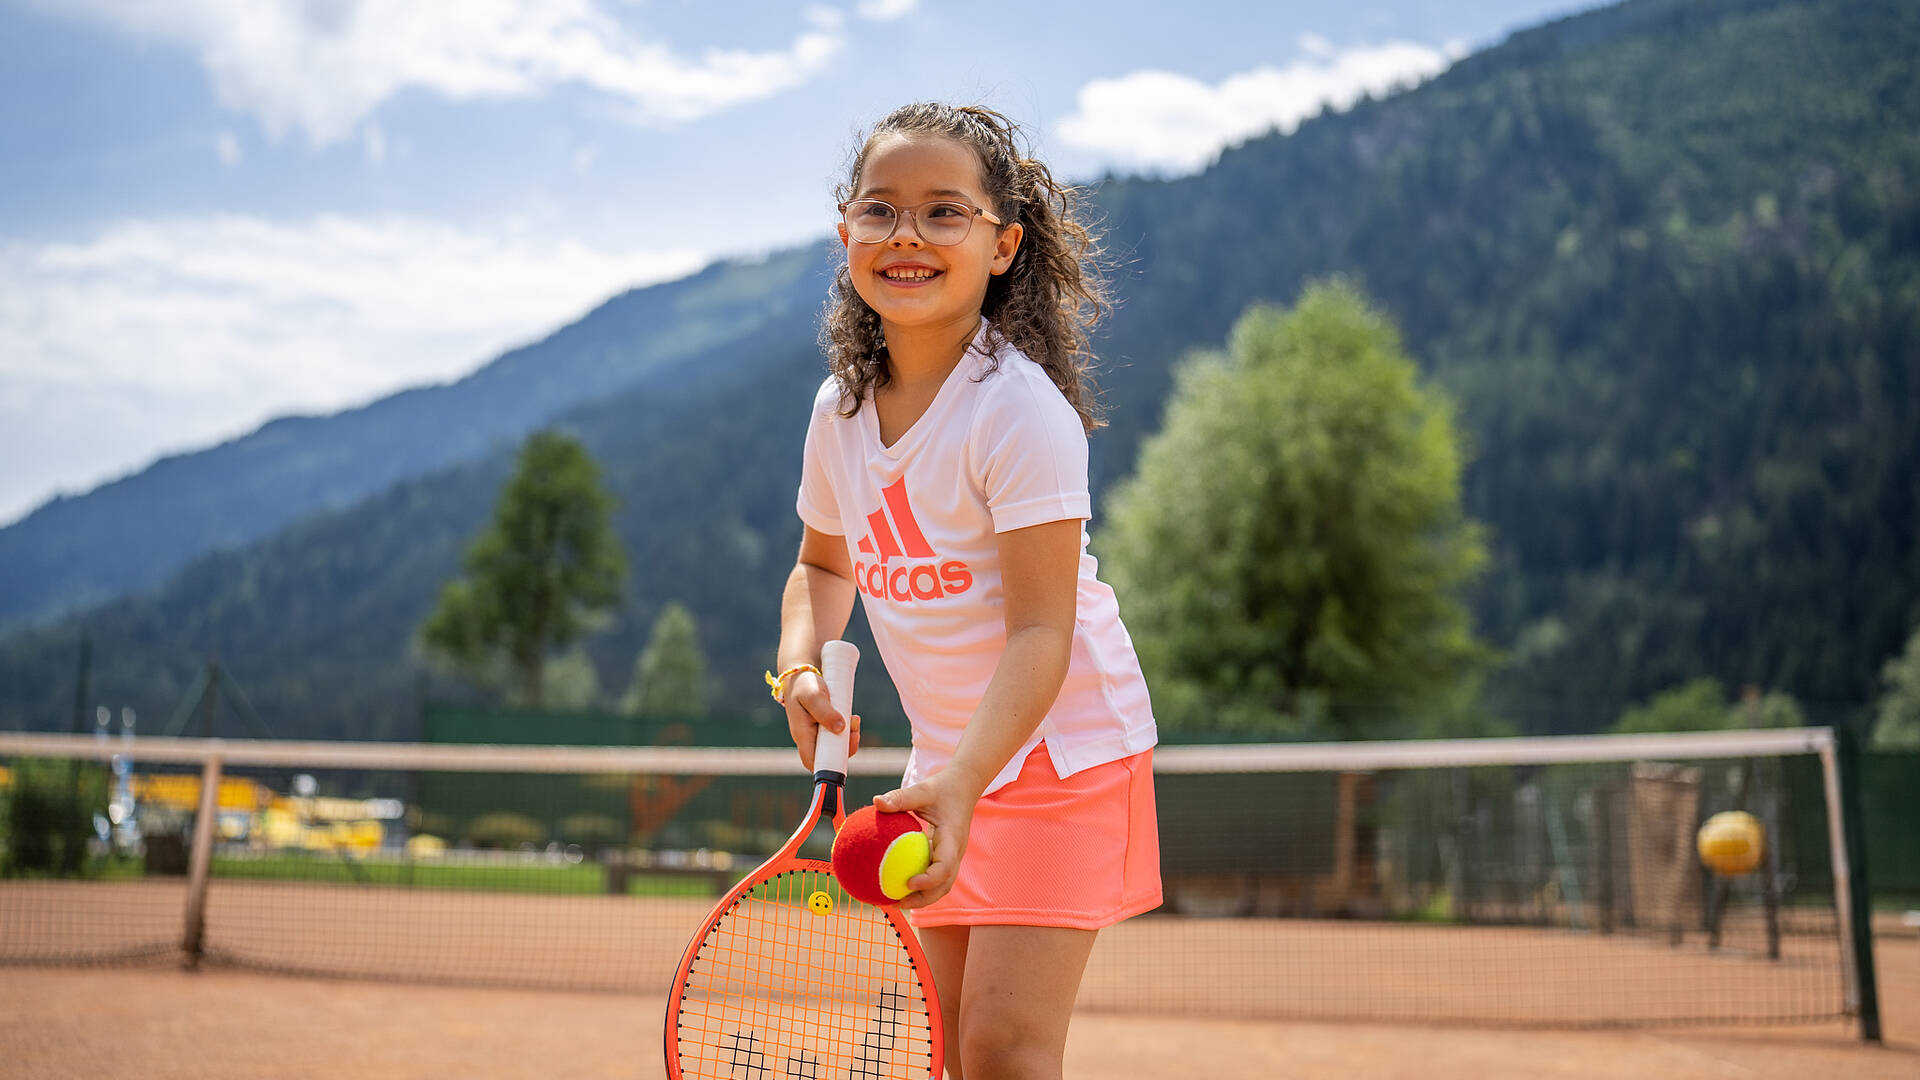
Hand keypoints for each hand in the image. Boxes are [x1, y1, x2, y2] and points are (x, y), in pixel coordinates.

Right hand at [783, 670, 858, 771]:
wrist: (801, 675)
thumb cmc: (804, 685)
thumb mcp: (814, 695)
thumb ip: (825, 712)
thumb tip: (840, 728)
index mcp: (802, 734)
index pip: (812, 761)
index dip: (827, 767)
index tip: (843, 755)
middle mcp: (809, 737)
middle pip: (828, 757)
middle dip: (846, 748)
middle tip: (855, 731)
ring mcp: (817, 733)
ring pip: (836, 746)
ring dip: (850, 737)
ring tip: (855, 719)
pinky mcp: (825, 727)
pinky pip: (839, 735)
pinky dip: (849, 730)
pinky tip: (853, 718)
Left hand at [872, 772, 977, 908]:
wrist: (965, 787)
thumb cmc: (942, 788)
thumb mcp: (922, 790)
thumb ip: (901, 797)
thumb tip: (875, 802)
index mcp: (952, 839)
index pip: (945, 866)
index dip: (928, 879)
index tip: (908, 883)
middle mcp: (955, 852)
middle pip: (944, 885)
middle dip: (923, 899)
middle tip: (896, 902)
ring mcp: (953, 856)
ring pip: (941, 885)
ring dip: (922, 897)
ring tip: (894, 901)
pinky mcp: (947, 856)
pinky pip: (935, 875)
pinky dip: (921, 884)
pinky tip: (897, 883)